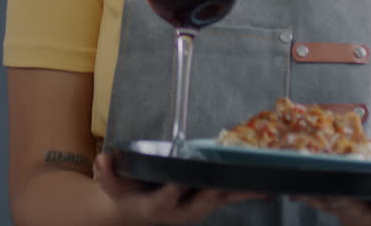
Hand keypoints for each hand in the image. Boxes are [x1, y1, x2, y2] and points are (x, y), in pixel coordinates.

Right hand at [93, 152, 263, 224]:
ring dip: (240, 194)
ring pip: (220, 200)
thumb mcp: (111, 185)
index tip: (178, 182)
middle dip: (213, 194)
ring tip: (263, 187)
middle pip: (200, 203)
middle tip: (226, 185)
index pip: (165, 199)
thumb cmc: (126, 195)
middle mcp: (180, 210)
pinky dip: (246, 191)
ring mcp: (196, 206)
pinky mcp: (208, 200)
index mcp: (155, 206)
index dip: (172, 192)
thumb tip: (102, 159)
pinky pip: (228, 195)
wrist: (139, 212)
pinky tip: (267, 187)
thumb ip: (108, 172)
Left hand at [297, 166, 370, 225]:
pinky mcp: (337, 209)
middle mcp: (369, 218)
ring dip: (315, 197)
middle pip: (353, 209)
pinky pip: (320, 201)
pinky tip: (290, 187)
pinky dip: (307, 194)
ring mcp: (350, 215)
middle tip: (330, 191)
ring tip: (298, 188)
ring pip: (331, 206)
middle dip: (341, 200)